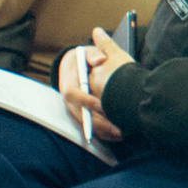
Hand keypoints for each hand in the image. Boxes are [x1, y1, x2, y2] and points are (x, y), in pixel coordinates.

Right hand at [58, 27, 133, 142]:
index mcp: (68, 82)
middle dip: (96, 122)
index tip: (101, 105)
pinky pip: (90, 128)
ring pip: (85, 124)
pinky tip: (118, 135)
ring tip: (120, 133)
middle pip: (78, 114)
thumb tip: (100, 59)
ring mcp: (75, 109)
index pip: (71, 94)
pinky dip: (103, 133)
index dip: (85, 101)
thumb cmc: (86, 59)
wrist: (77, 66)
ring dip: (102, 131)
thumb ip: (94, 53)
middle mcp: (69, 99)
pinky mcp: (82, 116)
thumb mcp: (88, 52)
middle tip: (115, 126)